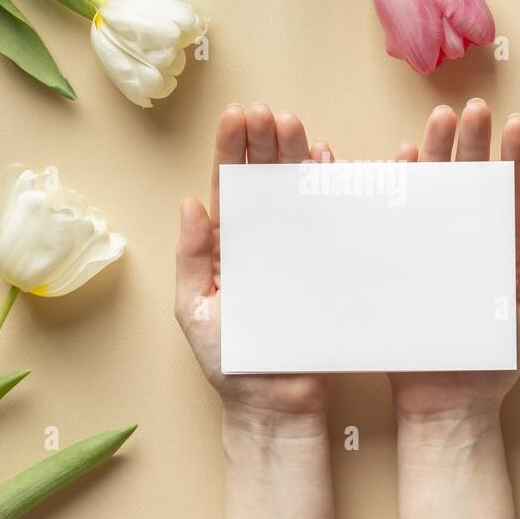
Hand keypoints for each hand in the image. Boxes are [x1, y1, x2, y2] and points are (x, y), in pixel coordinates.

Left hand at [175, 103, 334, 433]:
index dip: (230, 151)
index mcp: (225, 248)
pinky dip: (329, 190)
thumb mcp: (195, 310)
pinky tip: (327, 161)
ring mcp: (293, 252)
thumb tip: (189, 203)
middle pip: (262, 181)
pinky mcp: (322, 266)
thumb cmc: (230, 364)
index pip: (227, 188)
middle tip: (268, 111)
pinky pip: (327, 222)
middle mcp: (259, 242)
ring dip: (294, 157)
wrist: (274, 407)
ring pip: (294, 194)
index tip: (236, 116)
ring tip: (295, 124)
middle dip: (265, 142)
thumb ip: (191, 258)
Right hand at [388, 99, 519, 422]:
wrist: (448, 404)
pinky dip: (399, 187)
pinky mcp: (405, 261)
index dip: (516, 157)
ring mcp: (436, 247)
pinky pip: (400, 218)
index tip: (518, 124)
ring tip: (438, 121)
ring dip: (436, 153)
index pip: (513, 192)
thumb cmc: (497, 363)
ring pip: (436, 190)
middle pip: (473, 179)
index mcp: (507, 248)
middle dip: (472, 141)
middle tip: (472, 110)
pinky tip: (401, 159)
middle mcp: (472, 239)